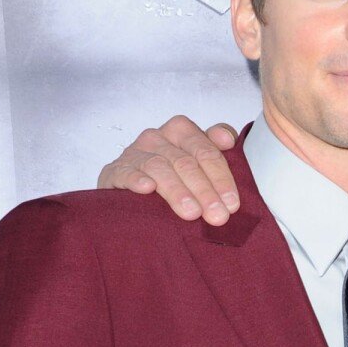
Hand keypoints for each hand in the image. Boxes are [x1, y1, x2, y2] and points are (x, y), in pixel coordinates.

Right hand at [97, 117, 240, 224]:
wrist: (129, 192)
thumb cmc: (173, 178)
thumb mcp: (197, 163)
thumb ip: (216, 150)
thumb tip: (229, 139)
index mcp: (182, 131)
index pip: (206, 151)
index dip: (222, 178)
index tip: (232, 204)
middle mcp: (158, 137)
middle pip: (186, 162)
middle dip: (205, 190)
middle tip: (217, 215)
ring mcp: (135, 153)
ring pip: (160, 167)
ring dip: (177, 191)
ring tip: (192, 213)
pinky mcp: (115, 170)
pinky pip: (126, 172)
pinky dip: (136, 179)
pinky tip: (147, 189)